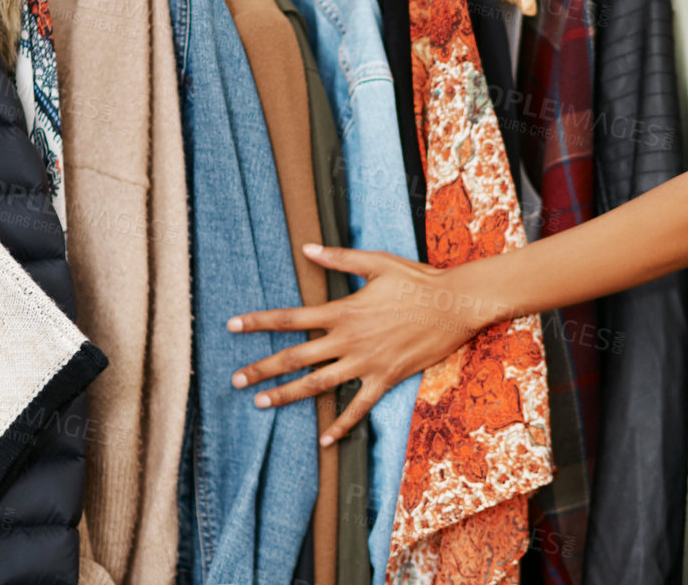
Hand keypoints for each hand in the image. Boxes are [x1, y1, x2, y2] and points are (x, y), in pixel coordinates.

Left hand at [227, 243, 487, 445]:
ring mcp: (367, 363)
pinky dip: (341, 424)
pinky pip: (358, 407)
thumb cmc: (417, 280)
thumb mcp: (377, 262)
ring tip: (261, 403)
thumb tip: (306, 249)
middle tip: (236, 379)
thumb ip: (339, 259)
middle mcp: (349, 340)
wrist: (455, 305)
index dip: (259, 322)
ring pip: (318, 384)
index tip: (232, 326)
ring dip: (288, 395)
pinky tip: (324, 439)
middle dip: (262, 368)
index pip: (291, 318)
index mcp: (343, 311)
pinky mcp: (385, 378)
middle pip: (296, 357)